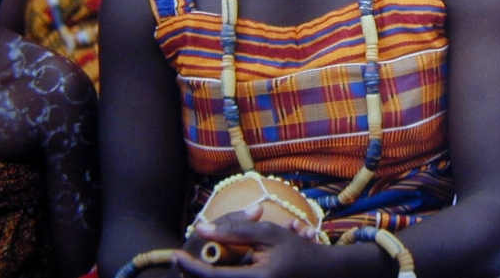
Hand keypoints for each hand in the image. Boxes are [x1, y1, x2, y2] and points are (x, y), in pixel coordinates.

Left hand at [173, 206, 321, 276]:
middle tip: (184, 257)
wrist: (323, 274)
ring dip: (210, 273)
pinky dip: (224, 275)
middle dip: (195, 271)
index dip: (190, 266)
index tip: (175, 253)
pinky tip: (229, 264)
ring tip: (207, 260)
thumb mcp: (269, 234)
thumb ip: (236, 230)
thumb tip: (203, 228)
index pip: (211, 277)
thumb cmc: (299, 251)